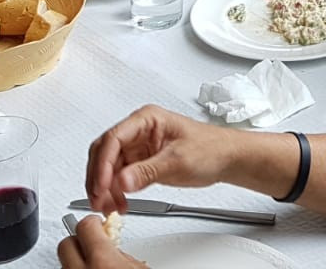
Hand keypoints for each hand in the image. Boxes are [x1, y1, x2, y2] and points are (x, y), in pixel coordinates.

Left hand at [58, 215, 148, 268]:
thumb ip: (124, 254)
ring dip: (75, 258)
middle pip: (66, 244)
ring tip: (92, 261)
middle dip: (78, 240)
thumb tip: (114, 248)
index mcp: (102, 261)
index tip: (98, 223)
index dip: (92, 222)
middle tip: (92, 243)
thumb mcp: (140, 268)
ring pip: (63, 261)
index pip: (85, 226)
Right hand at [85, 106, 237, 215]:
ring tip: (109, 207)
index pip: (113, 138)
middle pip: (104, 152)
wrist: (226, 158)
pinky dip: (115, 192)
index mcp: (147, 119)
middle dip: (98, 178)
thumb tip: (121, 181)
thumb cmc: (211, 147)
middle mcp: (139, 131)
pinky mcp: (141, 163)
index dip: (102, 164)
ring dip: (105, 188)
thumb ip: (148, 171)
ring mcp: (139, 147)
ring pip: (109, 167)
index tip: (101, 186)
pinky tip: (119, 204)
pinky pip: (119, 177)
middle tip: (99, 200)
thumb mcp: (178, 160)